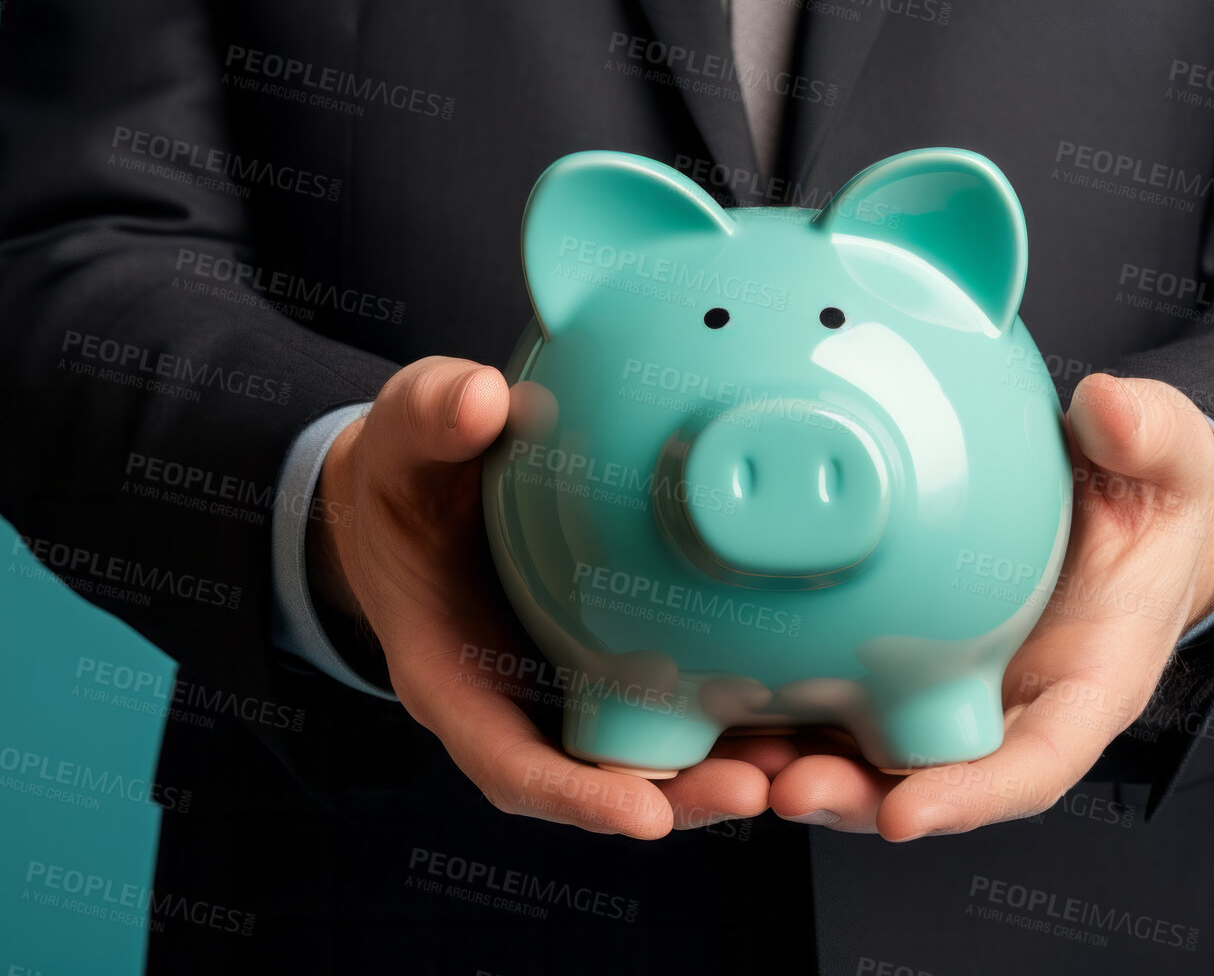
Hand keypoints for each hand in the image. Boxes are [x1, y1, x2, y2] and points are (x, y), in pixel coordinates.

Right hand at [309, 357, 784, 837]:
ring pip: (656, 754)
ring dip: (727, 768)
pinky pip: (681, 701)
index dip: (575, 796)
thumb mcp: (406, 437)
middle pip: (602, 780)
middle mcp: (520, 703)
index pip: (509, 763)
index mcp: (453, 676)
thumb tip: (479, 399)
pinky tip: (807, 706)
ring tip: (804, 766)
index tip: (644, 814)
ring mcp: (574, 687)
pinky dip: (738, 715)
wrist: (429, 476)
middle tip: (754, 788)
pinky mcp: (620, 659)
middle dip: (682, 797)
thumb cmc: (411, 471)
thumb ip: (434, 419)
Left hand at [767, 373, 1213, 840]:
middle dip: (861, 798)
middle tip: (793, 787)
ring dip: (806, 769)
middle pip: (933, 781)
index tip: (909, 813)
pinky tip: (722, 710)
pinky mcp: (897, 660)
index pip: (1035, 764)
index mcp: (1085, 683)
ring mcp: (947, 689)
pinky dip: (784, 716)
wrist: (1115, 492)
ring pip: (872, 755)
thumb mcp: (1161, 459)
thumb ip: (1146, 436)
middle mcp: (1008, 706)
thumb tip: (1111, 408)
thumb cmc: (1146, 493)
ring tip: (739, 768)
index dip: (971, 795)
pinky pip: (838, 702)